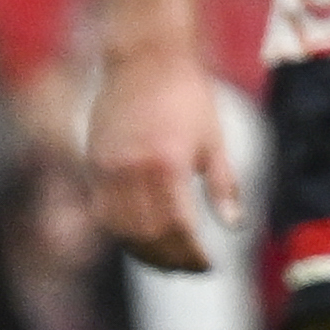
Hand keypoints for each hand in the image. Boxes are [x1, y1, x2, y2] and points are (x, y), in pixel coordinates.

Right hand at [85, 44, 237, 276]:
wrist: (145, 58)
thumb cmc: (188, 96)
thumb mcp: (214, 140)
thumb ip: (224, 185)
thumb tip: (236, 226)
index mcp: (168, 165)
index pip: (177, 229)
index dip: (192, 255)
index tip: (207, 267)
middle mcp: (132, 171)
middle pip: (146, 235)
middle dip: (168, 260)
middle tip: (188, 270)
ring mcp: (107, 167)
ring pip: (119, 228)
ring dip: (141, 252)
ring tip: (166, 261)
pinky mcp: (92, 161)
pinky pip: (101, 209)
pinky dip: (119, 231)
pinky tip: (139, 238)